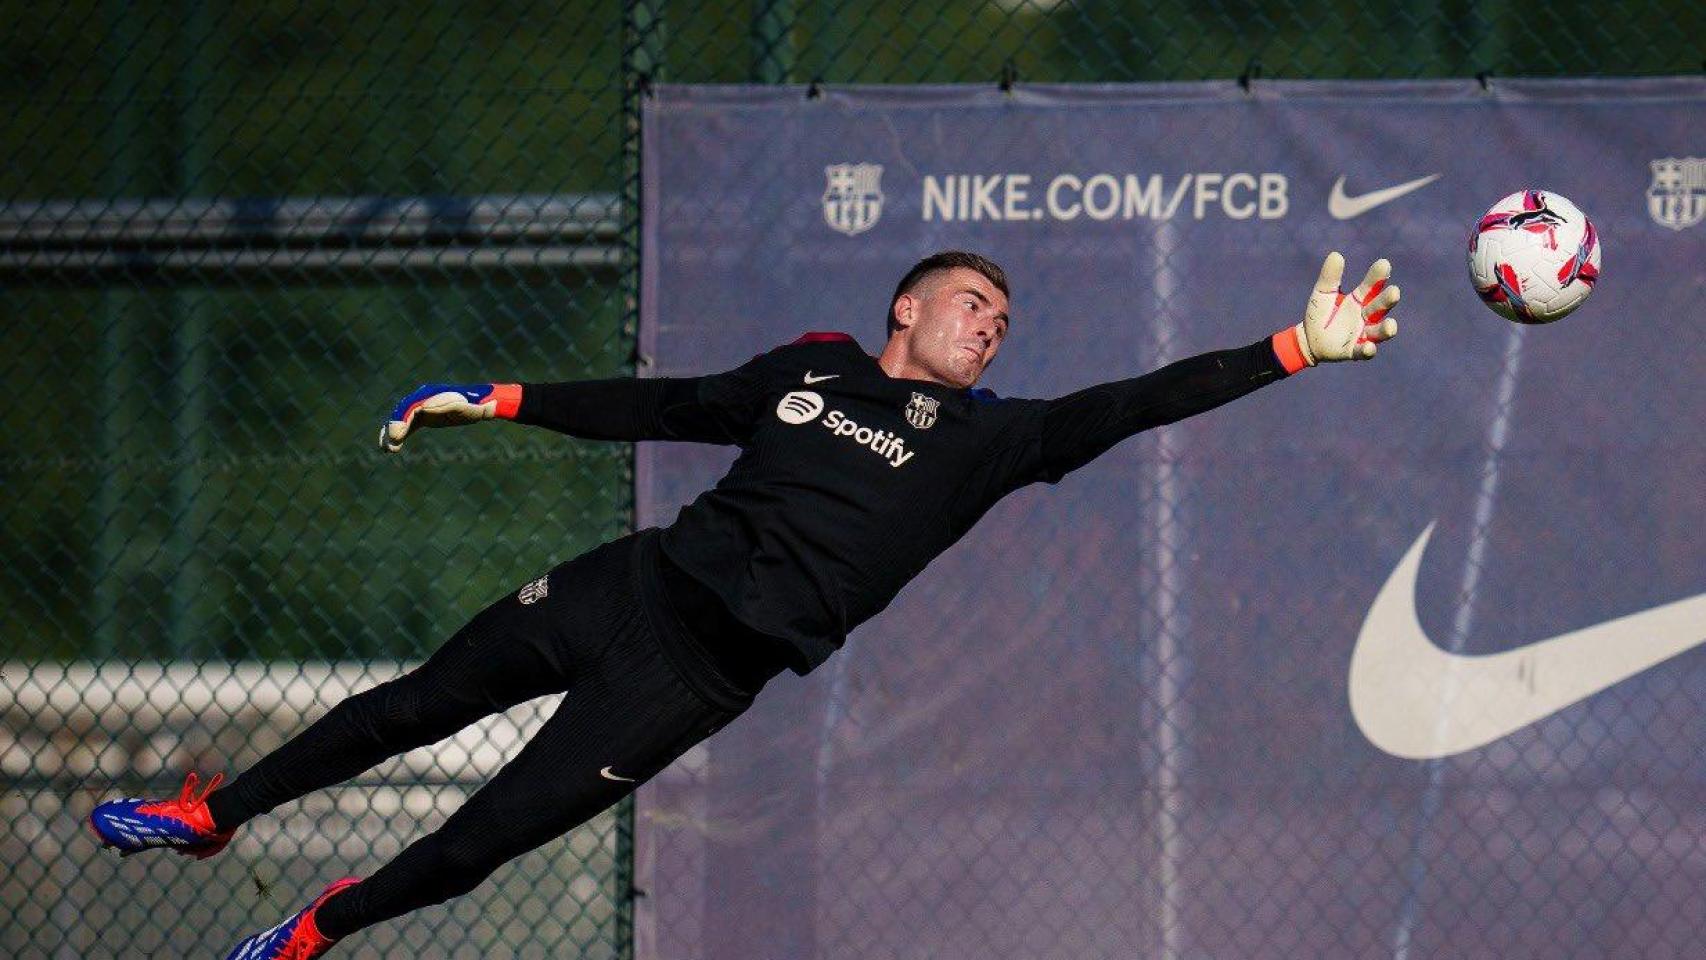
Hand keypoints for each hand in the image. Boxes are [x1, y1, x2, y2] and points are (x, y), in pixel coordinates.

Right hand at [379, 383, 519, 452]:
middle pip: (403, 411)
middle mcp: (424, 399)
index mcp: (435, 395)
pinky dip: (396, 435)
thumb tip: (492, 408)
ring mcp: (421, 407)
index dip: (403, 418)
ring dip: (391, 433)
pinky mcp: (421, 417)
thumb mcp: (481, 408)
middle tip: (390, 443)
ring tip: (387, 449)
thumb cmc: (479, 404)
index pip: (414, 405)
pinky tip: (390, 449)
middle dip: (395, 426)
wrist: (477, 403)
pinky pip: (405, 426)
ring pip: (400, 419)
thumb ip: (485, 409)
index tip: (397, 432)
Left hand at [1291, 252, 1399, 364]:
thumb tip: (1336, 255)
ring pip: (1378, 331)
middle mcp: (1366, 315)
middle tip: (1395, 292)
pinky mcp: (1354, 351)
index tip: (1384, 264)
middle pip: (1380, 307)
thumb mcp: (1322, 293)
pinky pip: (1363, 351)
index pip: (1372, 286)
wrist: (1308, 339)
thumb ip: (1330, 277)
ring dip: (1386, 329)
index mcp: (1360, 299)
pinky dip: (1368, 350)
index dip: (1378, 276)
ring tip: (1391, 326)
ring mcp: (1362, 334)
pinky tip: (1369, 347)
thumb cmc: (1321, 313)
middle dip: (1387, 300)